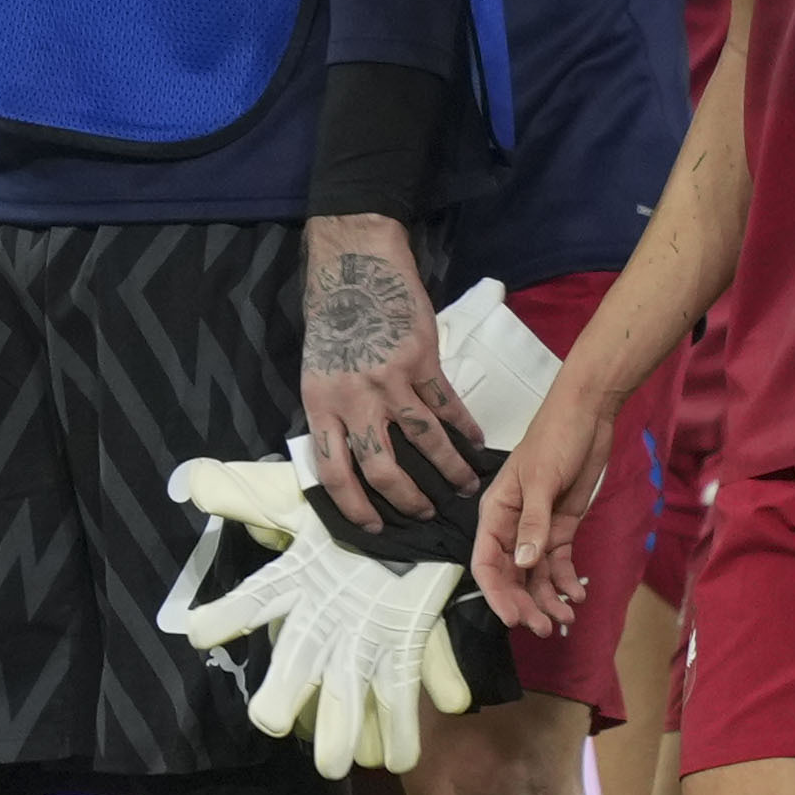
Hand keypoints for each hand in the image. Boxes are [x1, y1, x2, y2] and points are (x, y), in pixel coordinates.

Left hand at [301, 212, 476, 529]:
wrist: (355, 267)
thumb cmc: (333, 320)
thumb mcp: (317, 371)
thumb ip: (333, 412)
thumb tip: (351, 457)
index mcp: (321, 404)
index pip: (334, 472)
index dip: (354, 506)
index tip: (374, 526)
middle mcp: (355, 399)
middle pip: (382, 468)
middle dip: (408, 499)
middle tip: (426, 512)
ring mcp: (391, 380)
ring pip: (425, 442)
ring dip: (449, 470)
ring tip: (465, 486)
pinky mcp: (423, 361)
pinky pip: (447, 405)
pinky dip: (465, 428)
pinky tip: (476, 443)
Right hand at [474, 377, 620, 638]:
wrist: (589, 415)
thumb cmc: (555, 437)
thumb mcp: (542, 479)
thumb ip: (533, 523)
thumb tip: (523, 563)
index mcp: (496, 513)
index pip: (487, 562)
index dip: (496, 593)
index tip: (513, 618)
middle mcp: (512, 526)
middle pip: (512, 576)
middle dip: (525, 603)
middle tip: (544, 627)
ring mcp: (538, 529)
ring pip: (536, 575)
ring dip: (548, 599)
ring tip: (565, 618)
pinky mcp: (561, 527)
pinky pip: (559, 563)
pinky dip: (566, 581)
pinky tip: (578, 595)